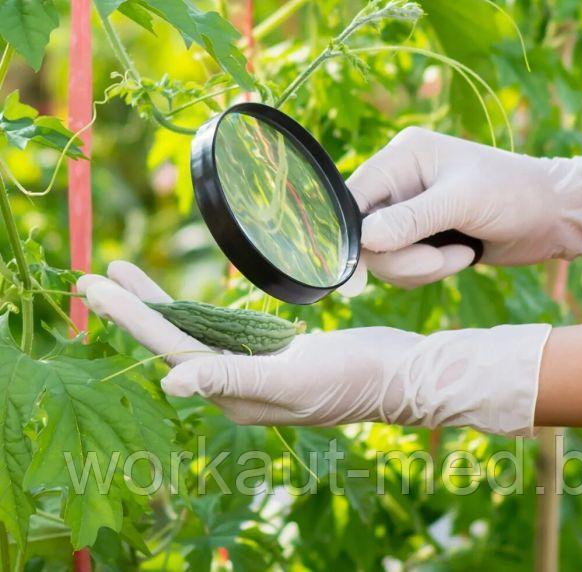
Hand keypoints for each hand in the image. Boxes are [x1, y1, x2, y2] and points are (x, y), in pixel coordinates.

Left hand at [78, 261, 550, 435]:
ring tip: (133, 278)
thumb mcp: (295, 377)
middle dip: (136, 307)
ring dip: (163, 306)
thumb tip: (169, 380)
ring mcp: (256, 370)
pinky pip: (223, 331)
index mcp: (236, 392)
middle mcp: (238, 385)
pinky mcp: (274, 355)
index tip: (95, 283)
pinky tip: (192, 301)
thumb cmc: (355, 375)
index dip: (132, 315)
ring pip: (195, 334)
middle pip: (174, 340)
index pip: (170, 349)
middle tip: (100, 273)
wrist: (402, 373)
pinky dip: (200, 312)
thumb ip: (232, 377)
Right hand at [345, 127, 581, 288]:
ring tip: (460, 255)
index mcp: (404, 157)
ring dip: (421, 266)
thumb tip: (364, 238)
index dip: (353, 233)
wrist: (554, 215)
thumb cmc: (514, 194)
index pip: (355, 196)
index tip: (360, 271)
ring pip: (384, 256)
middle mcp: (401, 182)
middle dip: (402, 256)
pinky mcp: (423, 237)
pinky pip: (404, 266)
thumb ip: (412, 219)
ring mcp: (411, 211)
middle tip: (437, 261)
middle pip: (367, 234)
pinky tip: (463, 256)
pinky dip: (430, 270)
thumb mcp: (463, 201)